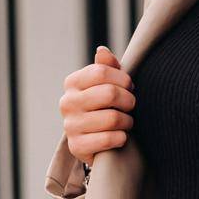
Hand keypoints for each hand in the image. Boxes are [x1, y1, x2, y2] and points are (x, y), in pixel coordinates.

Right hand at [60, 45, 135, 166]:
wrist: (95, 142)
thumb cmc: (105, 106)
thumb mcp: (106, 84)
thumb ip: (106, 67)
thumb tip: (102, 51)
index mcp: (72, 82)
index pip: (101, 72)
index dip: (123, 79)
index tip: (129, 87)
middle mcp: (67, 102)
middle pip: (110, 94)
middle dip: (129, 100)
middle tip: (130, 106)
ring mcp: (70, 125)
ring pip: (113, 118)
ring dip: (127, 121)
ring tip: (126, 122)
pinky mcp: (76, 147)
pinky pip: (108, 139)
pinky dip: (121, 138)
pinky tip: (120, 137)